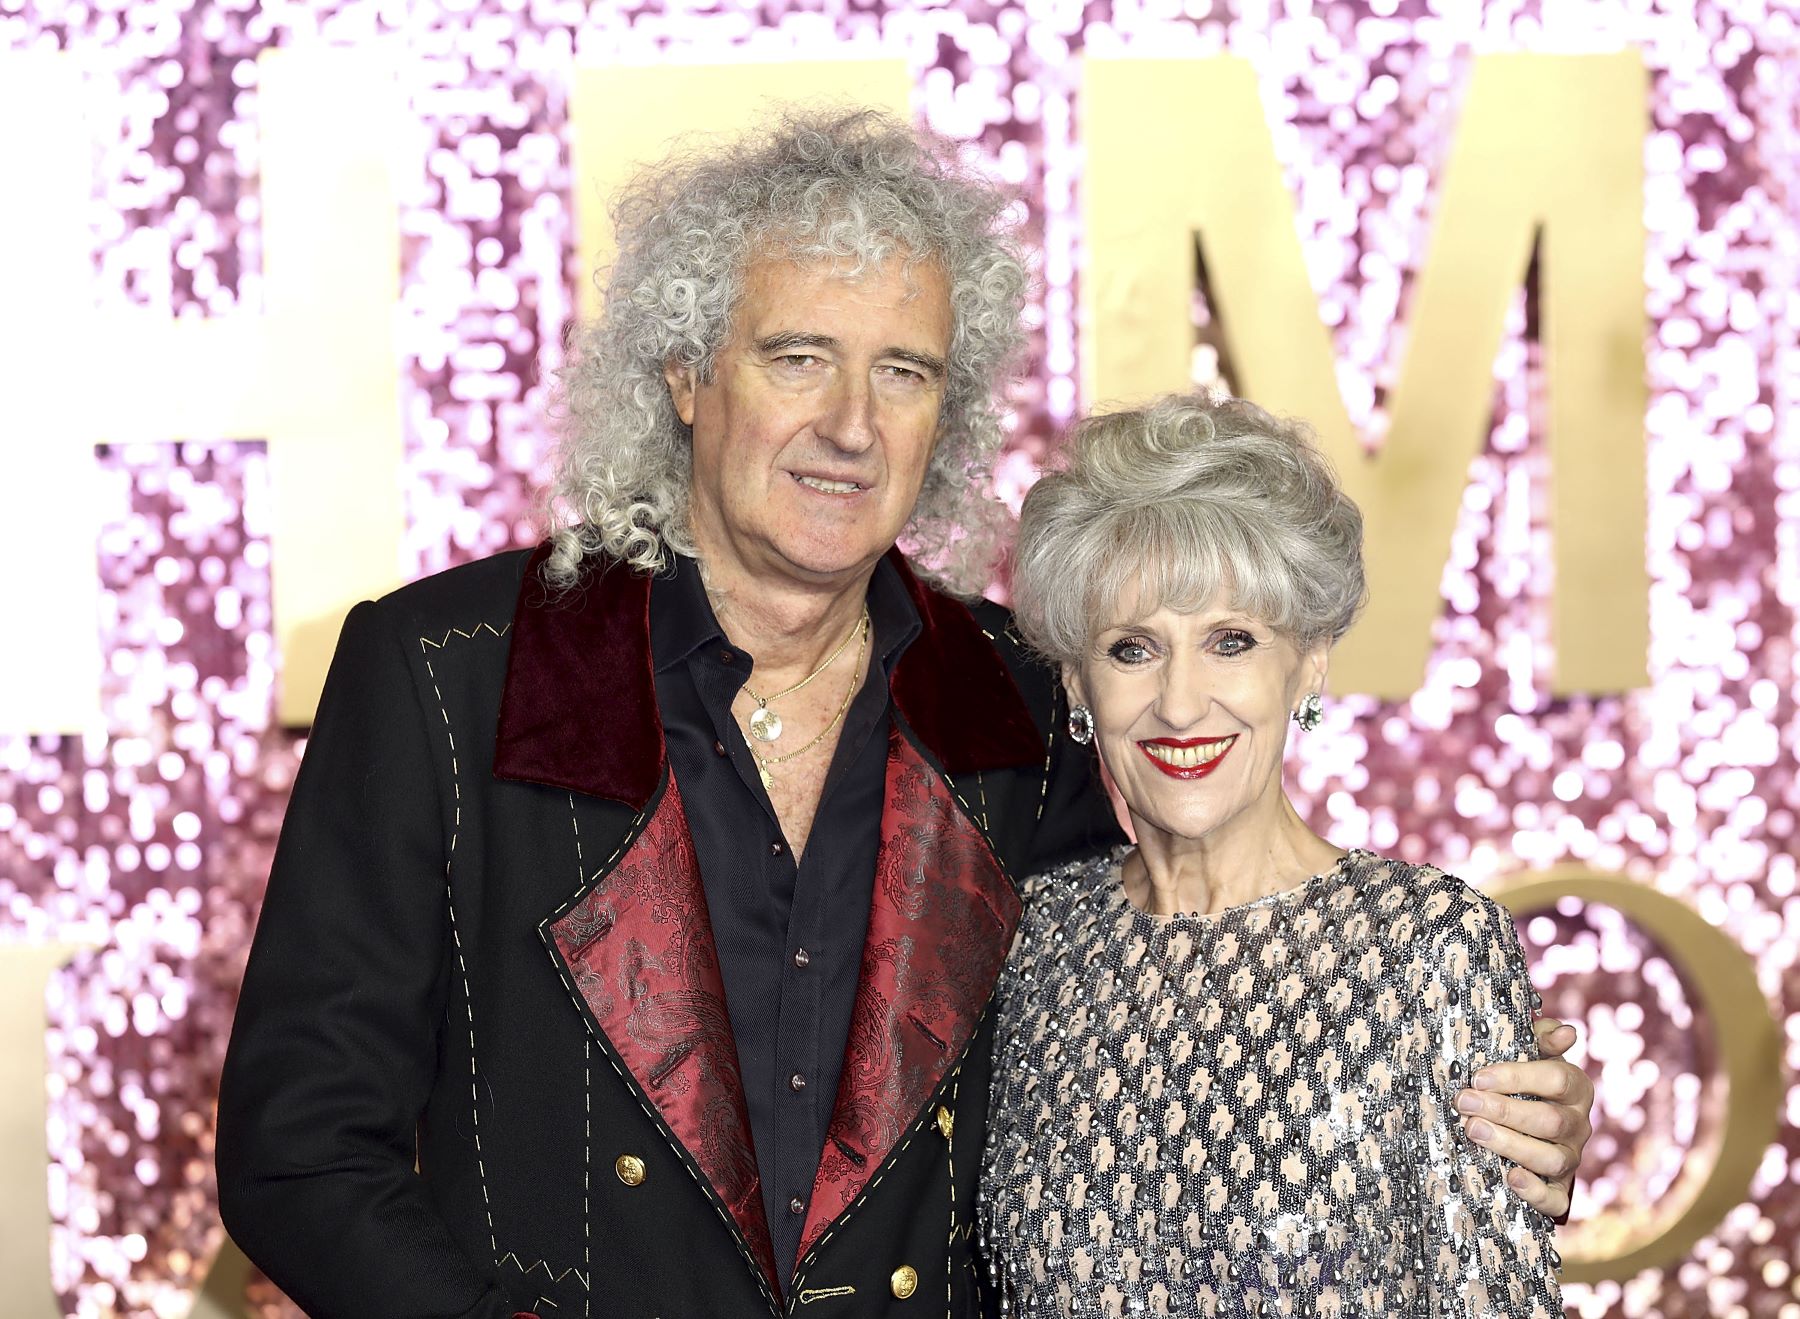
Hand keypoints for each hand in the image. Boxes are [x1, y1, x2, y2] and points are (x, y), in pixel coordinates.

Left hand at [1454, 1017, 1591, 1219]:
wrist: (1532, 1125)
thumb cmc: (1525, 1080)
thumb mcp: (1531, 1054)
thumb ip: (1541, 1038)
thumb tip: (1567, 1032)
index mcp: (1575, 1088)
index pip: (1556, 1079)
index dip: (1517, 1077)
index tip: (1478, 1077)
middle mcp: (1579, 1125)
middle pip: (1550, 1120)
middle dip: (1504, 1111)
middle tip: (1463, 1102)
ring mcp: (1571, 1158)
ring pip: (1551, 1158)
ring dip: (1510, 1145)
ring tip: (1472, 1130)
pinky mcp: (1559, 1188)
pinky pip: (1556, 1199)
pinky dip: (1535, 1192)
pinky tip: (1511, 1178)